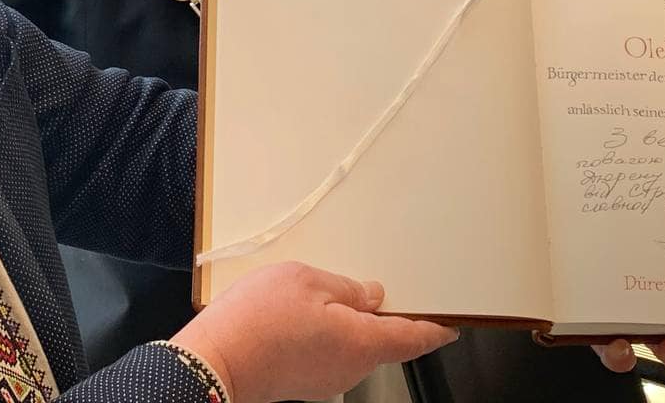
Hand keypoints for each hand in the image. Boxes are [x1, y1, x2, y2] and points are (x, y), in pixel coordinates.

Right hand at [170, 261, 457, 402]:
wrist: (215, 361)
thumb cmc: (259, 322)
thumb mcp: (306, 281)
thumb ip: (345, 287)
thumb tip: (368, 295)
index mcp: (363, 343)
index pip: (414, 338)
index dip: (435, 329)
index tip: (450, 323)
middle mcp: (351, 368)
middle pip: (381, 341)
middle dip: (380, 316)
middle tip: (372, 286)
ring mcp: (326, 379)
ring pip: (351, 346)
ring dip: (347, 323)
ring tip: (320, 292)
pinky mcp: (304, 381)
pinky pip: (327, 353)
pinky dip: (325, 333)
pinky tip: (300, 314)